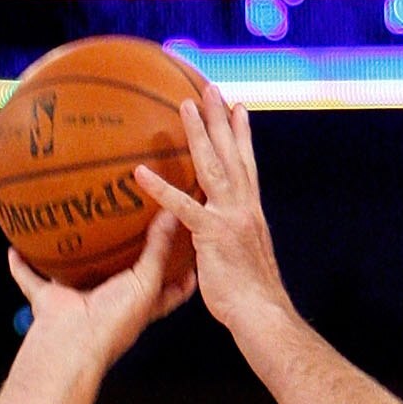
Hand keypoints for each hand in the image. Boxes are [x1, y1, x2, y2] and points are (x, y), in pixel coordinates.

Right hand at [6, 213, 194, 374]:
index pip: (168, 292)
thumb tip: (171, 212)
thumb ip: (158, 249)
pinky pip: (30, 280)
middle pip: (121, 281)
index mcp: (138, 307)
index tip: (192, 255)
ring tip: (75, 227)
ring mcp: (78, 303)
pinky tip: (15, 246)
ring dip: (73, 259)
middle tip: (135, 228)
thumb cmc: (115, 320)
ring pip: (76, 277)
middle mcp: (108, 305)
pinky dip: (21, 266)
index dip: (182, 277)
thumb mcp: (146, 282)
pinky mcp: (49, 302)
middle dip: (127, 261)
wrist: (73, 344)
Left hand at [135, 84, 293, 348]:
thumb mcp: (243, 262)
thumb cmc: (251, 298)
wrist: (261, 314)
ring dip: (199, 133)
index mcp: (251, 212)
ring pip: (212, 166)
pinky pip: (182, 206)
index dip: (242, 136)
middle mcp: (244, 207)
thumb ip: (229, 242)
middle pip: (232, 154)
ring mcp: (229, 217)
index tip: (238, 108)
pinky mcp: (212, 234)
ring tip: (185, 104)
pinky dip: (160, 188)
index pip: (246, 165)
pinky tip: (141, 173)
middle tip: (211, 89)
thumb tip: (214, 241)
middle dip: (221, 119)